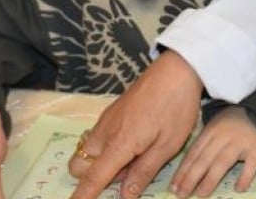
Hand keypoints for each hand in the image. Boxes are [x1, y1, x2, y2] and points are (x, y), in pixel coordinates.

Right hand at [68, 51, 203, 198]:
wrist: (176, 70)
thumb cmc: (176, 107)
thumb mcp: (168, 145)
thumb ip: (144, 171)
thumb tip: (125, 195)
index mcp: (120, 143)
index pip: (92, 177)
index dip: (82, 195)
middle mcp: (105, 132)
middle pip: (79, 165)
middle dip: (93, 177)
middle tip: (127, 171)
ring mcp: (106, 120)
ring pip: (87, 150)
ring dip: (101, 162)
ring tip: (135, 154)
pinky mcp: (110, 112)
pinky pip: (97, 137)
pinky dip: (106, 147)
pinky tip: (134, 140)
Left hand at [171, 107, 255, 196]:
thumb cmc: (230, 126)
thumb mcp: (213, 129)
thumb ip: (201, 147)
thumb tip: (182, 174)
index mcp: (210, 131)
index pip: (194, 153)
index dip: (182, 171)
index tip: (173, 187)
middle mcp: (223, 136)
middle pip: (205, 159)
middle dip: (191, 178)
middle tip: (182, 194)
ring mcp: (241, 142)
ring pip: (223, 162)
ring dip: (210, 180)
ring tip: (201, 194)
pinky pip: (251, 165)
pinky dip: (245, 178)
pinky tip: (238, 189)